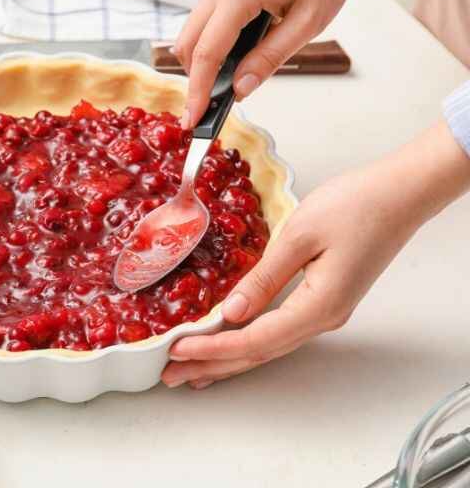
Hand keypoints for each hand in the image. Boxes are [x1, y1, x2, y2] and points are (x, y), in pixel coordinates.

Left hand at [162, 122, 469, 388]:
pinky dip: (248, 341)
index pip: (255, 340)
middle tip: (171, 376)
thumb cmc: (355, 206)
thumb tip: (231, 312)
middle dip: (213, 365)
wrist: (399, 194)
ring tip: (192, 370)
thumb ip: (263, 277)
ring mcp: (326, 312)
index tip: (177, 350)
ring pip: (268, 345)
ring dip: (229, 358)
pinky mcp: (323, 299)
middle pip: (260, 352)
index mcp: (318, 306)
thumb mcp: (300, 236)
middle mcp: (323, 318)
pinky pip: (278, 330)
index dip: (213, 348)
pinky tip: (231, 342)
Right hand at [174, 0, 390, 128]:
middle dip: (193, 80)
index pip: (205, 55)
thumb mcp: (307, 22)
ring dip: (201, 62)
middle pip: (186, 45)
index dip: (198, 92)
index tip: (193, 121)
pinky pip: (205, 19)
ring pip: (191, 32)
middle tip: (206, 110)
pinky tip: (234, 58)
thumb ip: (270, 58)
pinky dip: (210, 44)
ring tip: (224, 87)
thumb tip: (241, 89)